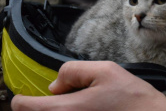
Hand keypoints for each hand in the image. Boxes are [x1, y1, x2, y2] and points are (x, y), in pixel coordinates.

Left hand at [11, 61, 165, 110]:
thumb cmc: (131, 96)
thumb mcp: (104, 70)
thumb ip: (73, 71)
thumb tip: (55, 85)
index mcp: (68, 109)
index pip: (26, 107)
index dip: (23, 98)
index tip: (26, 94)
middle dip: (41, 103)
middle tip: (61, 92)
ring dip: (55, 107)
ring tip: (76, 97)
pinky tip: (82, 104)